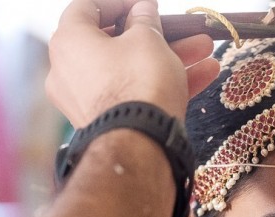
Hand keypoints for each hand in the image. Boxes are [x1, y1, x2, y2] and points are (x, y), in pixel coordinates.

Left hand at [46, 0, 218, 126]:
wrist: (140, 145)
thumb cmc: (138, 84)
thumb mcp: (149, 40)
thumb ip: (146, 20)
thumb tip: (143, 10)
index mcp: (69, 41)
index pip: (88, 7)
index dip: (121, 2)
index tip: (147, 5)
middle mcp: (69, 70)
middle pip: (118, 42)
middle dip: (159, 35)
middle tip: (185, 30)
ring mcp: (86, 100)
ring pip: (131, 70)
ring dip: (171, 59)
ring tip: (206, 53)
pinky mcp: (105, 121)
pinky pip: (133, 94)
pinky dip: (162, 84)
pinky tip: (203, 76)